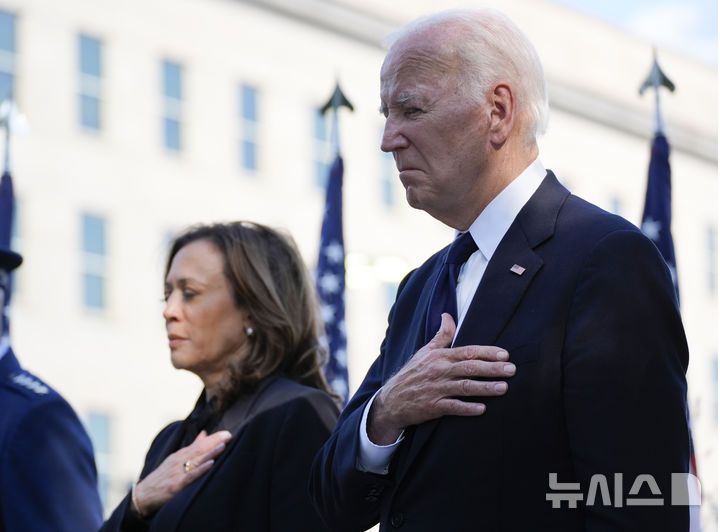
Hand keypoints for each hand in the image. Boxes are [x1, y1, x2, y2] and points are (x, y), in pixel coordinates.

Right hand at [132, 429, 231, 515]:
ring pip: (197, 460)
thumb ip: (192, 447)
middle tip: (229, 435)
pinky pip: (190, 476)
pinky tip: (211, 464)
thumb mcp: (175, 459)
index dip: (213, 439)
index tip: (226, 433)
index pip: (199, 444)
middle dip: (215, 442)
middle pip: (199, 449)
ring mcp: (178, 473)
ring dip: (211, 452)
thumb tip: (205, 434)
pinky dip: (201, 470)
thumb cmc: (162, 477)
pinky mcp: (176, 485)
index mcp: (180, 455)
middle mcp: (179, 461)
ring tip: (223, 445)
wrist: (143, 495)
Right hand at [367, 313, 514, 444]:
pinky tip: (482, 409)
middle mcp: (439, 371)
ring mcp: (436, 389)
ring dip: (485, 388)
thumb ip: (441, 335)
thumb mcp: (425, 352)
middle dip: (492, 369)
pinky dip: (467, 408)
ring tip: (504, 388)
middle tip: (512, 370)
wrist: (392, 400)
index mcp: (440, 357)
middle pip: (470, 368)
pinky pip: (453, 407)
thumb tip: (448, 315)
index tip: (505, 354)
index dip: (487, 352)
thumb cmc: (412, 374)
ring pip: (465, 387)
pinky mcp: (433, 407)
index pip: (467, 352)